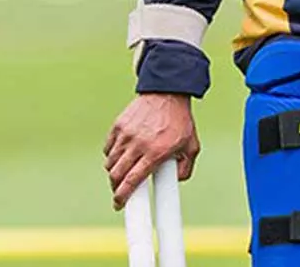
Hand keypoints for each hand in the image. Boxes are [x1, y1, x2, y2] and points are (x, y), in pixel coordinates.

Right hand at [103, 93, 198, 210]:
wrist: (168, 93)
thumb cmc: (180, 121)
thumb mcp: (192, 146)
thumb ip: (186, 168)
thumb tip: (175, 182)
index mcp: (156, 152)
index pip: (133, 181)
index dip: (123, 197)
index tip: (119, 205)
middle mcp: (138, 144)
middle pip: (116, 175)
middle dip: (116, 188)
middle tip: (120, 191)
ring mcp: (126, 134)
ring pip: (110, 163)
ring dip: (114, 172)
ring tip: (123, 172)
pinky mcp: (118, 126)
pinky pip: (108, 148)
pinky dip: (111, 156)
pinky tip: (121, 155)